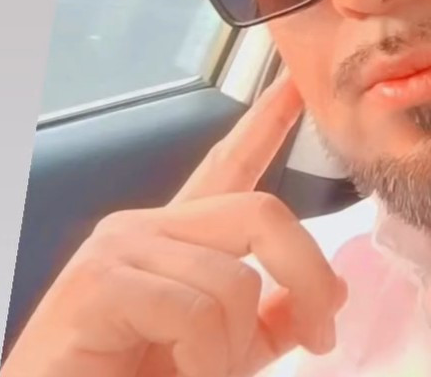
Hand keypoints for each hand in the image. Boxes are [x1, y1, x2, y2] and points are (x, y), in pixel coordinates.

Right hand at [2, 76, 346, 376]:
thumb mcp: (222, 352)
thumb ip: (270, 318)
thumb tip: (331, 290)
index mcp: (178, 237)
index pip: (232, 162)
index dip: (269, 121)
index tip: (298, 83)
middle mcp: (147, 226)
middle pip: (261, 213)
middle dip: (306, 273)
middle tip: (323, 332)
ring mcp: (120, 247)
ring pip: (234, 279)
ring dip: (233, 350)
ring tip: (200, 376)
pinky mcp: (99, 281)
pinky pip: (196, 313)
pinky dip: (205, 362)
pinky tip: (176, 376)